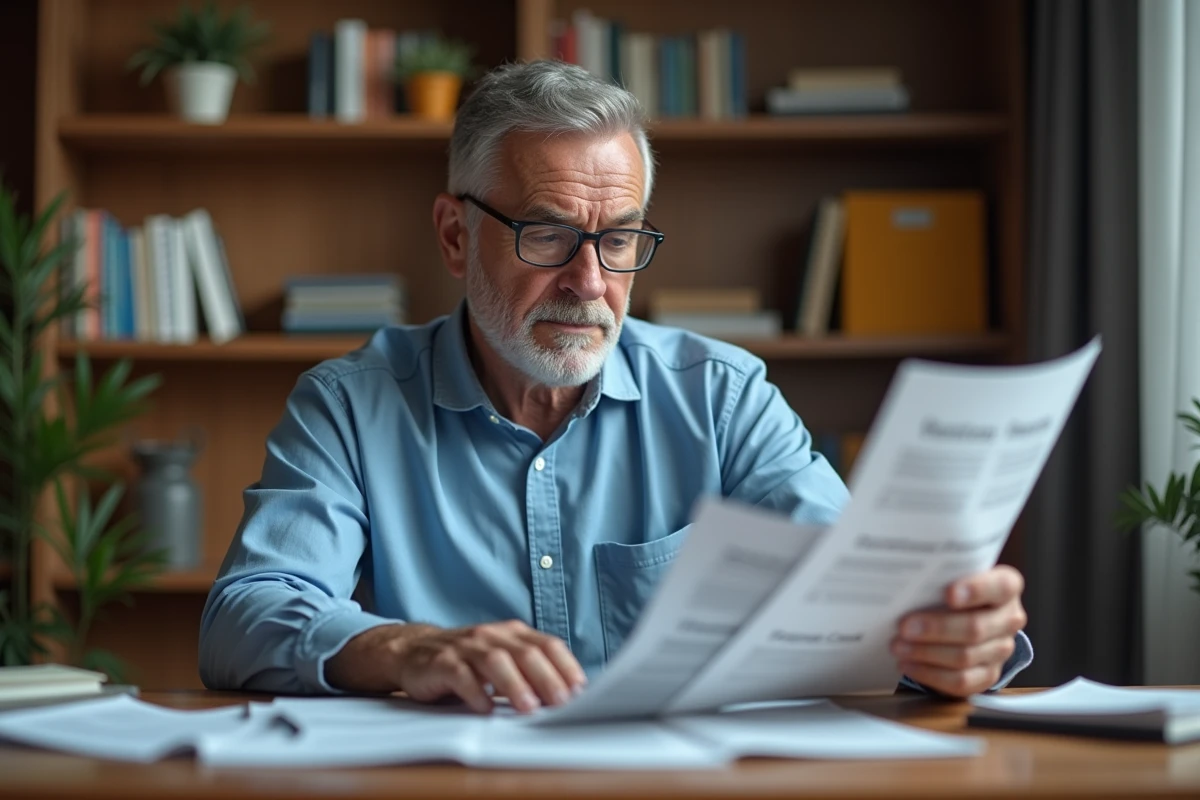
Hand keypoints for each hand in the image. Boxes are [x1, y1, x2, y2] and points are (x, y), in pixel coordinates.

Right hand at [326, 620, 587, 713]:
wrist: (414, 652)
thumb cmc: (467, 661)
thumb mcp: (501, 659)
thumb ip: (529, 671)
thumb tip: (567, 696)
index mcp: (512, 633)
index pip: (547, 644)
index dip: (565, 666)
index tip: (579, 689)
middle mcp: (491, 635)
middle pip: (525, 653)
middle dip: (546, 678)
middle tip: (560, 702)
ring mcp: (465, 647)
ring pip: (495, 660)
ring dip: (514, 684)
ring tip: (528, 707)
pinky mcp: (441, 662)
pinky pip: (460, 674)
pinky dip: (475, 692)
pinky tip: (486, 708)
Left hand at [891, 565, 1026, 697]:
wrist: (965, 614)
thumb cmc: (952, 589)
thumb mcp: (952, 576)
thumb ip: (940, 576)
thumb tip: (905, 579)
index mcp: (1006, 587)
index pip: (1001, 586)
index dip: (976, 590)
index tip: (948, 594)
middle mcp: (1009, 619)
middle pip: (975, 628)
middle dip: (936, 628)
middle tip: (904, 627)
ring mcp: (1001, 649)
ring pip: (965, 657)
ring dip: (926, 653)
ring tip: (898, 647)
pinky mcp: (988, 674)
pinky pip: (961, 681)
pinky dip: (930, 674)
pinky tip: (909, 664)